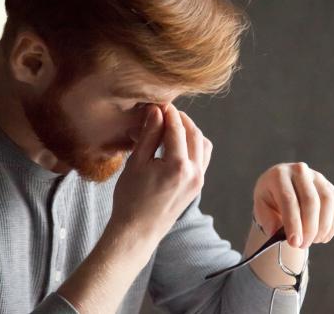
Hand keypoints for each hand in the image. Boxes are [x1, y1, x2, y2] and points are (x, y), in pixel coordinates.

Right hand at [109, 104, 212, 240]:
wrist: (138, 231)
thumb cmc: (130, 199)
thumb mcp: (136, 163)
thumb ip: (149, 135)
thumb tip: (156, 111)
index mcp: (177, 166)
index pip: (177, 128)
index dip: (168, 112)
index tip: (159, 102)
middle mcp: (194, 172)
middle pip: (194, 133)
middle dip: (180, 119)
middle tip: (164, 111)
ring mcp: (199, 180)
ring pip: (202, 144)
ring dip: (190, 131)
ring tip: (171, 126)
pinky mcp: (198, 185)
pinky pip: (203, 158)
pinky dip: (193, 145)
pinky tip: (177, 144)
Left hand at [253, 162, 333, 248]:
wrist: (281, 186)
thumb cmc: (270, 198)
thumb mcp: (261, 207)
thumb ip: (267, 219)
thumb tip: (277, 233)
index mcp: (279, 175)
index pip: (289, 199)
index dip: (293, 223)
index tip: (294, 243)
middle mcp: (300, 171)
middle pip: (311, 200)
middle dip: (309, 227)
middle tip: (303, 245)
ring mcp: (317, 177)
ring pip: (327, 202)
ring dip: (323, 226)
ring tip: (313, 241)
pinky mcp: (329, 186)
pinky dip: (333, 224)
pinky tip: (323, 237)